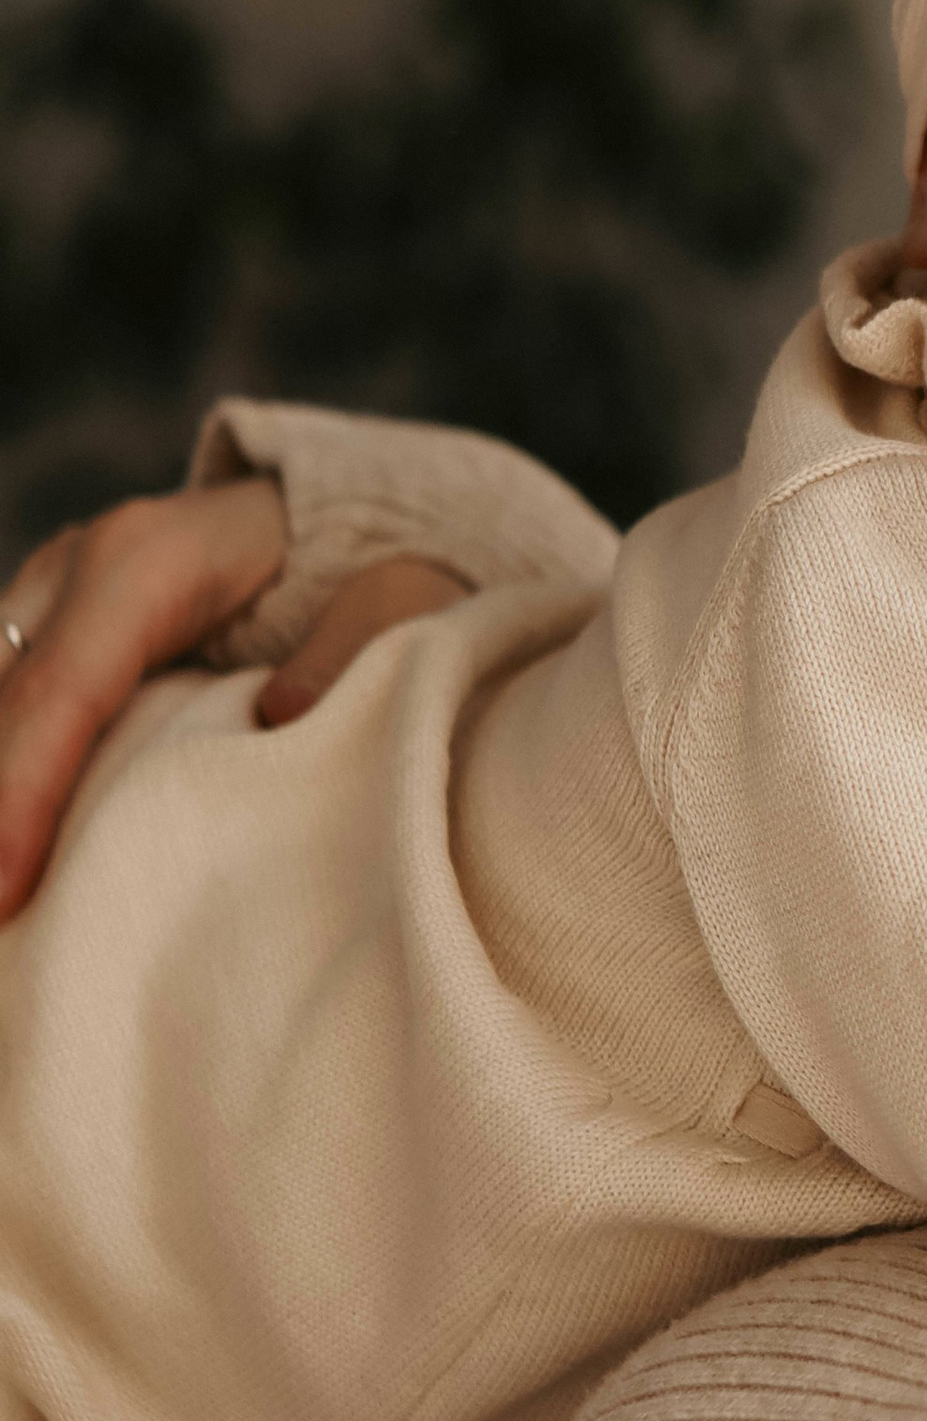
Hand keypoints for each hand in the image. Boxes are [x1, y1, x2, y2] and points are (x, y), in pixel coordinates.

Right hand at [0, 487, 465, 921]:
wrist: (351, 509)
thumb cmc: (369, 559)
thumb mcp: (393, 593)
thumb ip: (348, 651)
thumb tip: (279, 715)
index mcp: (145, 562)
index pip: (64, 690)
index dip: (23, 792)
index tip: (5, 891)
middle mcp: (78, 573)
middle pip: (3, 706)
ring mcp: (55, 601)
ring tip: (6, 910)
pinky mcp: (54, 634)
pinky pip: (11, 708)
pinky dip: (12, 774)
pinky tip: (18, 853)